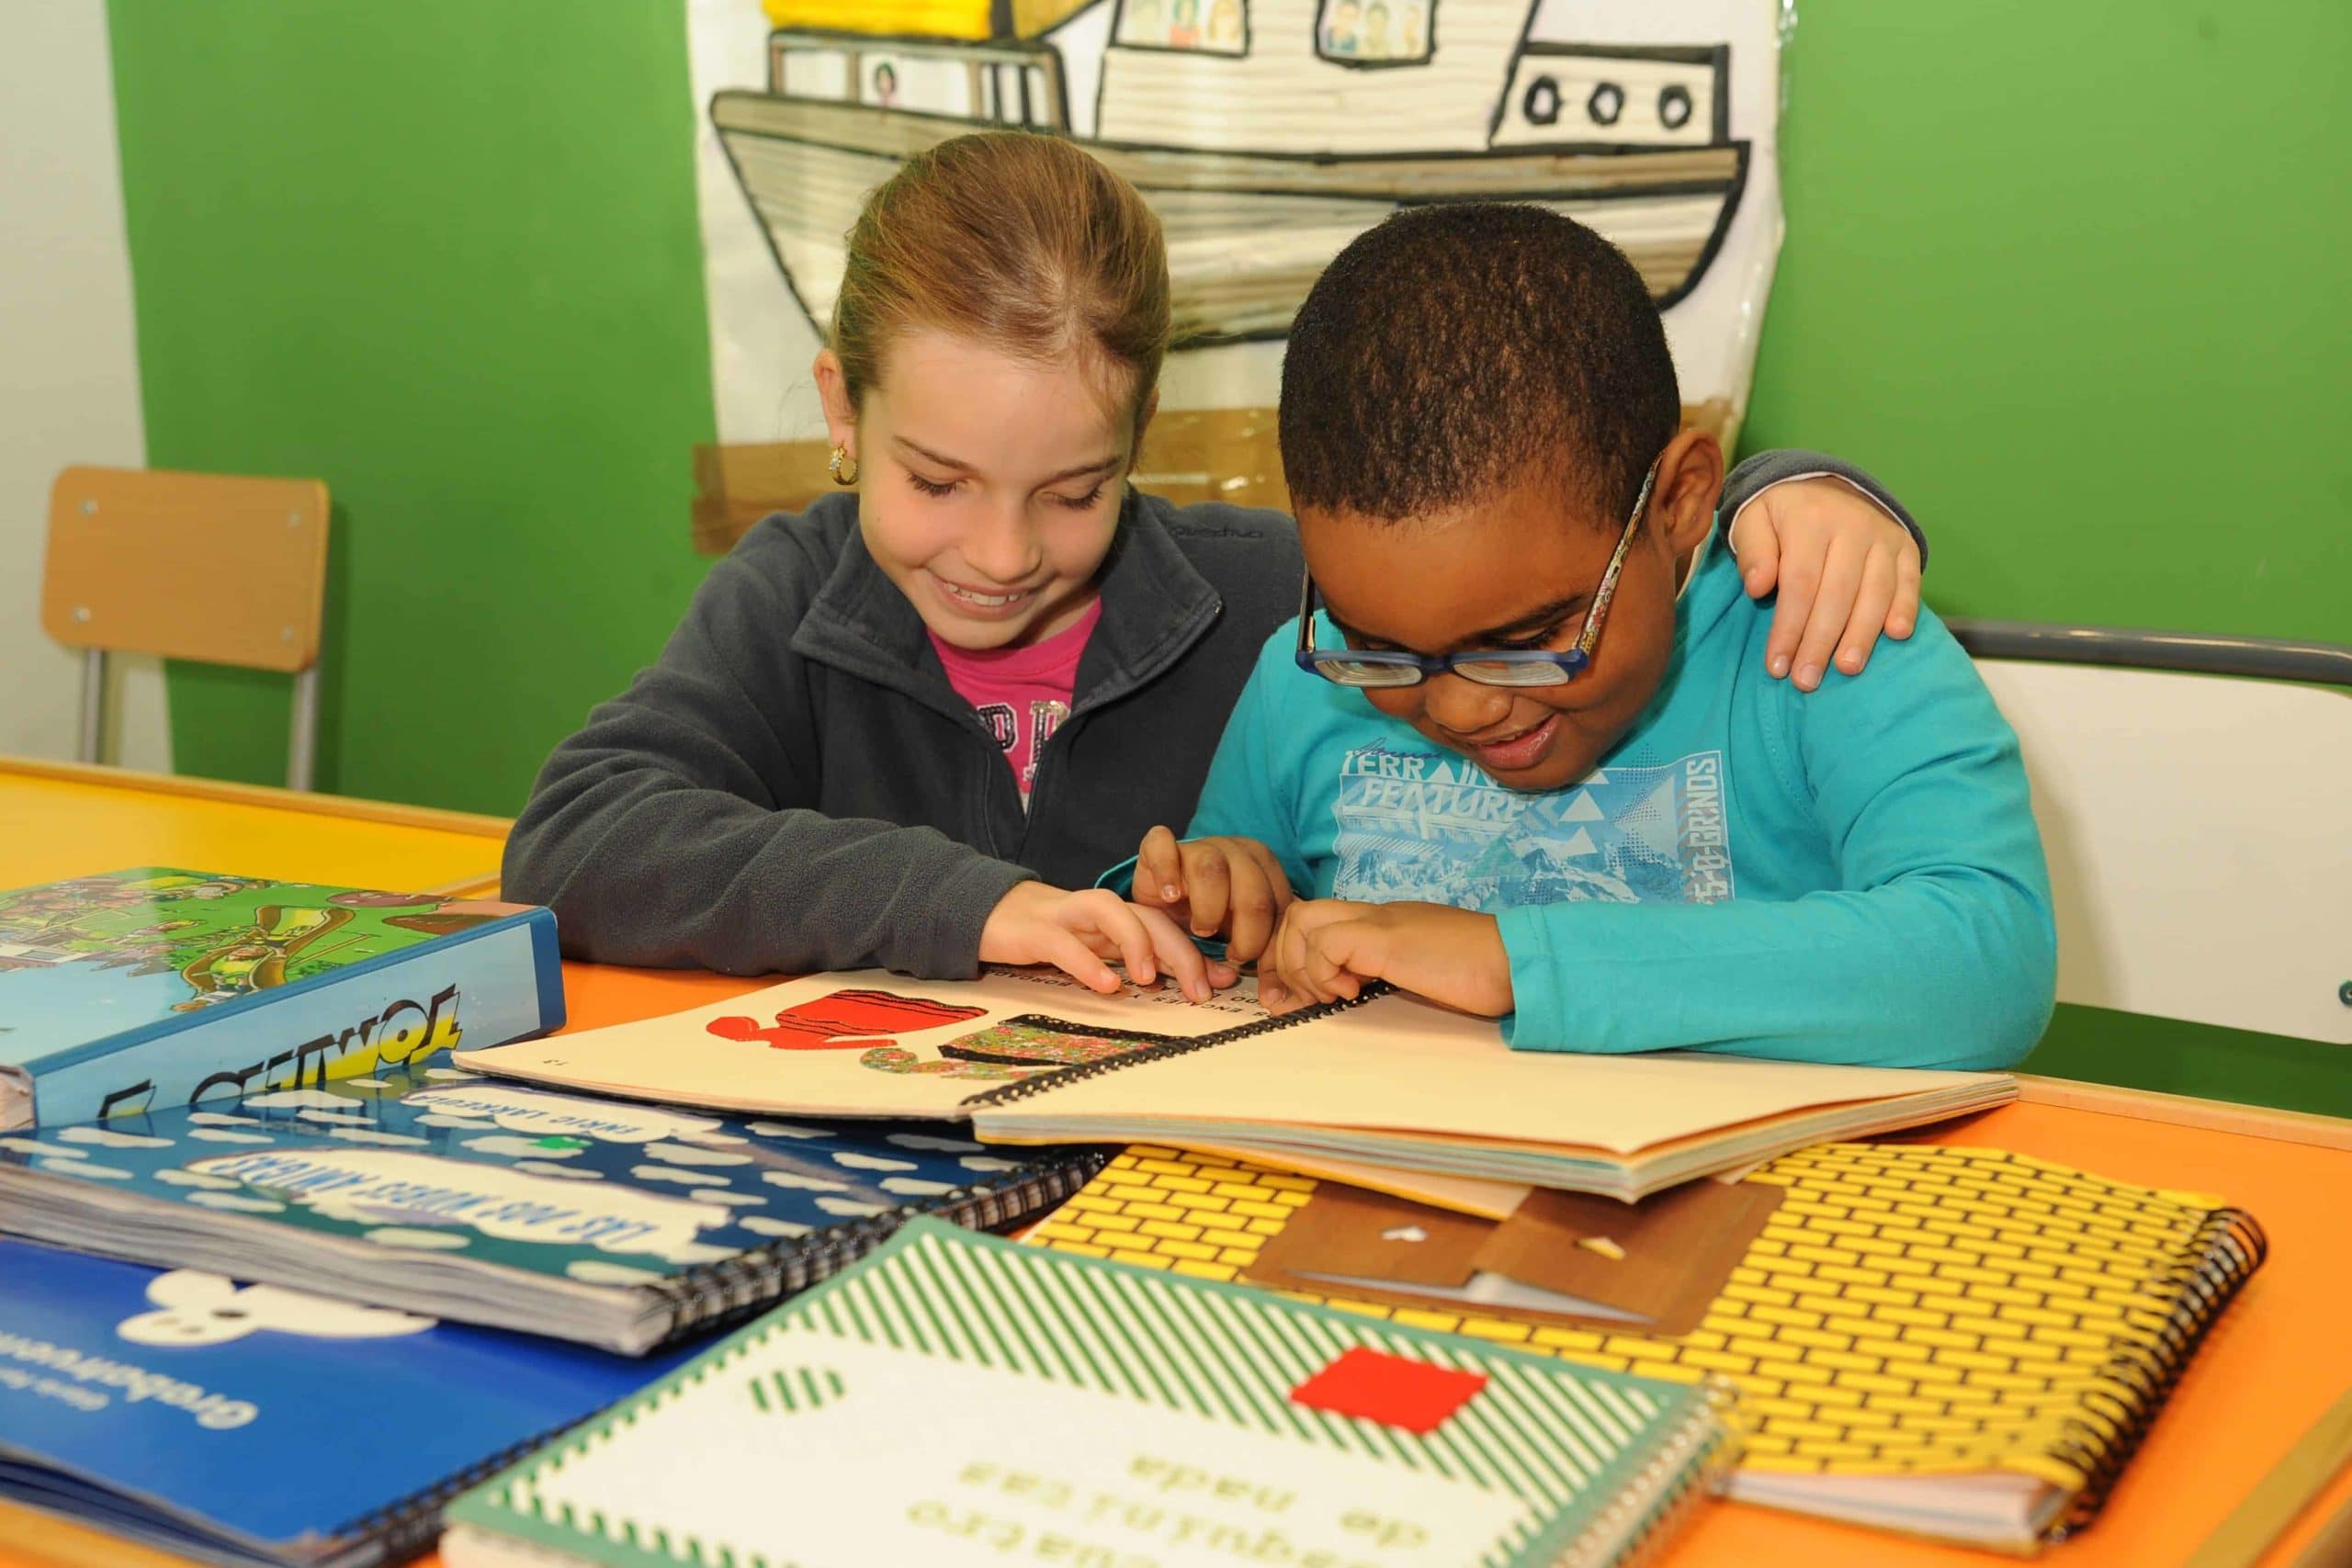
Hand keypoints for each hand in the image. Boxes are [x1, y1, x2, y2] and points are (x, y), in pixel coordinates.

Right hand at [978, 882, 1230, 1001]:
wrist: (987, 913)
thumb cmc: (1050, 936)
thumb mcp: (1098, 950)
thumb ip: (1138, 961)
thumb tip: (1191, 984)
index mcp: (1118, 918)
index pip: (1167, 926)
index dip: (1198, 950)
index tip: (1227, 981)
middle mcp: (1099, 911)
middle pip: (1148, 917)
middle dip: (1180, 950)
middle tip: (1200, 990)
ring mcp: (1066, 916)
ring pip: (1110, 913)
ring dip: (1136, 942)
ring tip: (1150, 979)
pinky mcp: (1034, 929)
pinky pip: (1063, 942)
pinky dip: (1087, 963)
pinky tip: (1106, 985)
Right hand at [1134, 827, 1295, 965]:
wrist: (1167, 893)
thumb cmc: (1208, 916)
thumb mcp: (1235, 937)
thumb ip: (1252, 958)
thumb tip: (1268, 995)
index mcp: (1264, 868)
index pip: (1279, 906)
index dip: (1270, 946)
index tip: (1256, 976)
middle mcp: (1236, 852)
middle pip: (1253, 890)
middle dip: (1247, 933)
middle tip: (1231, 953)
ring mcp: (1198, 845)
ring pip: (1212, 870)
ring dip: (1209, 909)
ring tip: (1201, 930)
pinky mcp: (1160, 846)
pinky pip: (1162, 845)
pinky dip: (1166, 871)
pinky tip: (1169, 896)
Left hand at [1258, 899, 1511, 1018]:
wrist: (1516, 961)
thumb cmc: (1479, 974)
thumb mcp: (1419, 972)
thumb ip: (1385, 975)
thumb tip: (1348, 996)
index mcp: (1380, 922)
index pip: (1312, 919)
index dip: (1290, 957)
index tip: (1291, 998)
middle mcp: (1373, 914)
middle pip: (1296, 914)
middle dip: (1284, 963)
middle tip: (1297, 1001)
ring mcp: (1379, 922)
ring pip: (1301, 921)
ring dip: (1304, 967)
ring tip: (1332, 997)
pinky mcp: (1386, 939)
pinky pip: (1328, 944)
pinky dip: (1327, 973)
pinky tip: (1353, 994)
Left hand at [1727, 476, 1921, 691]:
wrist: (1822, 481)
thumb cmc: (1780, 513)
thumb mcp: (1752, 519)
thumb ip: (1753, 551)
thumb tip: (1758, 588)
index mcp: (1810, 520)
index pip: (1799, 584)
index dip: (1788, 628)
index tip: (1776, 665)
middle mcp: (1852, 526)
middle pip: (1837, 594)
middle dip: (1820, 642)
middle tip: (1806, 680)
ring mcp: (1882, 536)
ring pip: (1875, 591)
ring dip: (1862, 634)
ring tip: (1847, 668)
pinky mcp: (1904, 546)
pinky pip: (1909, 579)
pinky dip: (1905, 607)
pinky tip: (1897, 635)